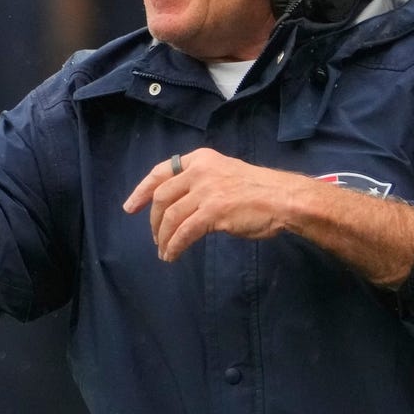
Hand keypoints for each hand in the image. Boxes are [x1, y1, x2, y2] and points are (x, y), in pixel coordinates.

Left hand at [123, 148, 301, 260]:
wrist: (283, 198)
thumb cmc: (258, 190)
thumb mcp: (224, 173)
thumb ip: (201, 182)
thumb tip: (180, 203)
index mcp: (201, 159)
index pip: (161, 171)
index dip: (142, 190)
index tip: (130, 207)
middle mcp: (199, 171)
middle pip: (162, 196)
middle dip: (153, 221)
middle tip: (154, 237)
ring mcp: (205, 190)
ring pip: (171, 217)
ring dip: (163, 237)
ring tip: (164, 251)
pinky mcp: (212, 211)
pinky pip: (184, 232)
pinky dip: (174, 246)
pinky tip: (173, 255)